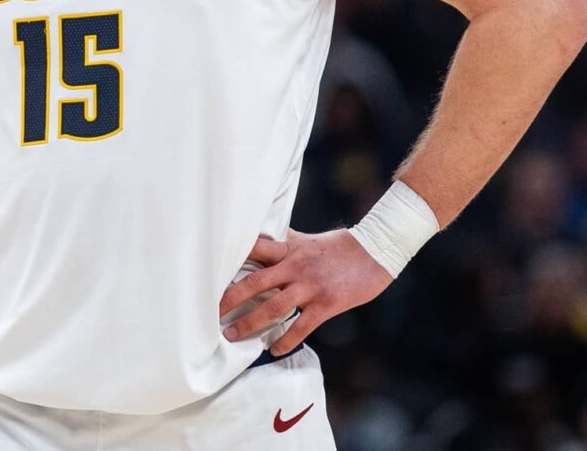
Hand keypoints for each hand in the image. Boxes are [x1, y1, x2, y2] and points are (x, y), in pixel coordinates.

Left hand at [218, 228, 393, 355]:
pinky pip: (300, 327)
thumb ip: (288, 241)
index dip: (231, 258)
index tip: (209, 270)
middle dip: (230, 299)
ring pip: (272, 308)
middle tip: (210, 312)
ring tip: (232, 336)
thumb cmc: (342, 245)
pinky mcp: (326, 305)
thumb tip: (268, 234)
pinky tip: (274, 350)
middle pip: (254, 283)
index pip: (254, 250)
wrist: (377, 251)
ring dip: (250, 324)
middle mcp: (295, 267)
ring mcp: (310, 287)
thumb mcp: (310, 239)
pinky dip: (285, 341)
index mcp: (290, 249)